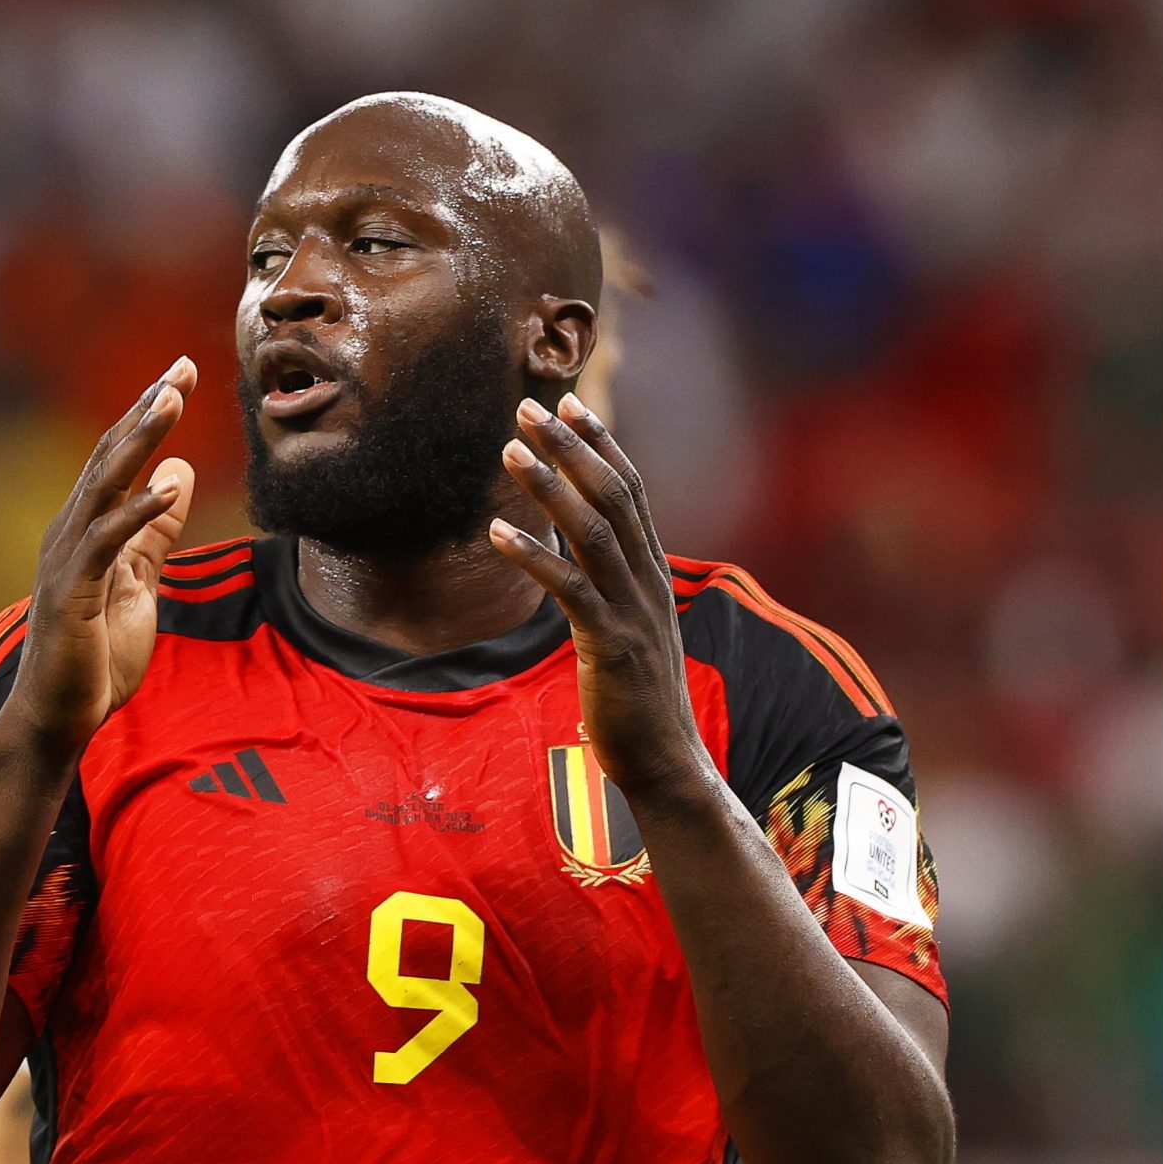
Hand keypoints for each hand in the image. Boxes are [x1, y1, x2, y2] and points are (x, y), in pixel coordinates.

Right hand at [6, 358, 197, 752]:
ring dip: (140, 441)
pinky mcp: (73, 593)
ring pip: (104, 484)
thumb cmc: (94, 654)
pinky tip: (167, 487)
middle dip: (147, 408)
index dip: (149, 413)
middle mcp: (70, 531)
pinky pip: (106, 542)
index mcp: (85, 526)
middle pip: (110, 455)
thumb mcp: (139, 582)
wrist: (57, 717)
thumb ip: (154, 531)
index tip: (183, 374)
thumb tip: (179, 473)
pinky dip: (136, 512)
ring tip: (172, 401)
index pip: (119, 457)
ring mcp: (67, 559)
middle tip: (182, 366)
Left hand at [488, 394, 711, 797]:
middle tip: (529, 406)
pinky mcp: (610, 645)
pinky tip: (496, 532)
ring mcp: (632, 611)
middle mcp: (648, 581)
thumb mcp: (627, 629)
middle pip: (612, 496)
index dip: (600, 444)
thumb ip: (609, 586)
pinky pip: (569, 588)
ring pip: (593, 531)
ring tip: (508, 451)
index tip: (569, 403)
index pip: (630, 491)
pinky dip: (534, 555)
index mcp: (653, 573)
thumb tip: (576, 550)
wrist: (666, 760)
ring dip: (549, 486)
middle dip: (570, 447)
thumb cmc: (637, 699)